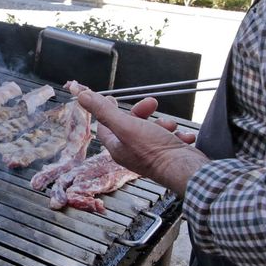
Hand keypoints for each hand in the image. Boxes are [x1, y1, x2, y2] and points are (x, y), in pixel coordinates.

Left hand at [66, 84, 206, 196]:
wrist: (184, 168)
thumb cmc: (154, 150)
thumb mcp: (126, 126)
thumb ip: (104, 111)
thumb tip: (81, 96)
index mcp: (118, 147)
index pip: (105, 126)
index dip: (106, 111)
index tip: (112, 98)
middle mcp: (132, 152)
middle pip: (131, 125)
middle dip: (142, 112)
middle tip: (152, 104)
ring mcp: (150, 154)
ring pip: (153, 130)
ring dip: (163, 123)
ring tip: (170, 125)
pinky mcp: (167, 155)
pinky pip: (170, 139)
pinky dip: (176, 135)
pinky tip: (182, 136)